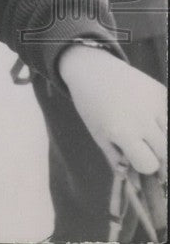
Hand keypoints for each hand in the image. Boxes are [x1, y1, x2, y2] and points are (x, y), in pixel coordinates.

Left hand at [60, 44, 167, 179]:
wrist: (93, 70)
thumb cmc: (92, 106)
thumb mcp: (98, 135)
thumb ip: (118, 160)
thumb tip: (137, 184)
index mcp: (121, 131)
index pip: (148, 164)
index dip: (145, 167)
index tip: (139, 161)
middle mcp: (142, 119)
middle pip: (165, 155)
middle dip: (160, 160)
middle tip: (152, 157)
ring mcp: (155, 104)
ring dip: (163, 142)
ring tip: (149, 136)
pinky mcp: (163, 92)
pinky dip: (166, 124)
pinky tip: (153, 121)